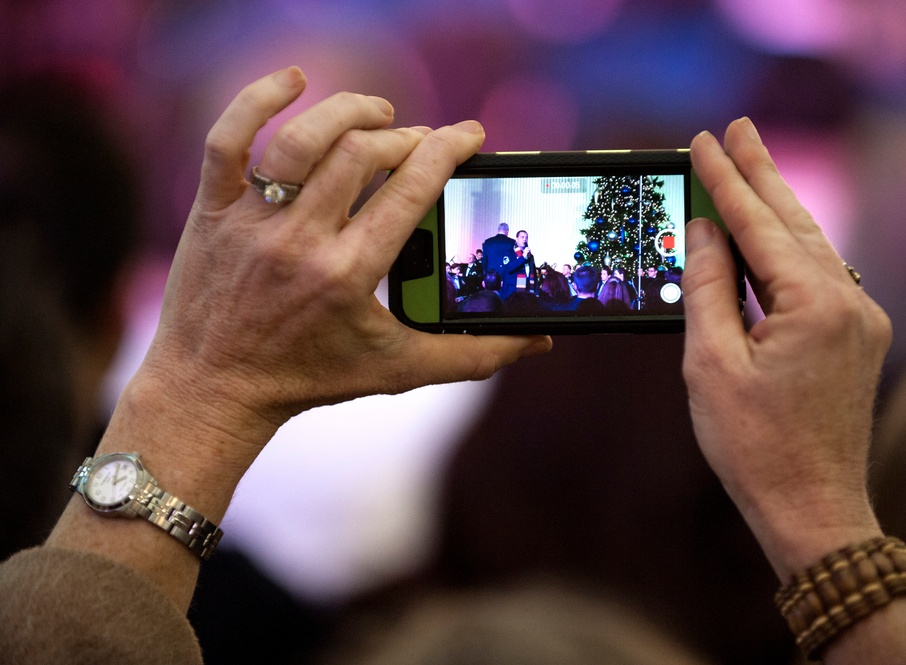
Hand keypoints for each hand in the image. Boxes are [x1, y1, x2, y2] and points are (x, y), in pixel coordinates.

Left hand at [135, 67, 550, 462]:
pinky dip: (256, 99)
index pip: (409, 190)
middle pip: (363, 154)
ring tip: (378, 112)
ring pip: (303, 138)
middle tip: (425, 143)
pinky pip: (227, 137)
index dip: (448, 150)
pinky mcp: (213, 210)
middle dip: (407, 137)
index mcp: (349, 275)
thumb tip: (538, 340)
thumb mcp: (399, 370)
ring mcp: (251, 221)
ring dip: (350, 111)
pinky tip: (294, 80)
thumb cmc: (310, 378)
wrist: (214, 389)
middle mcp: (299, 242)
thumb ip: (474, 354)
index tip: (470, 135)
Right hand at [680, 118, 890, 579]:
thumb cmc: (754, 446)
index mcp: (815, 305)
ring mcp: (860, 319)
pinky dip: (789, 247)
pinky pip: (820, 274)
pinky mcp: (858, 337)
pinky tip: (772, 232)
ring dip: (777, 205)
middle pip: (794, 221)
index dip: (725, 181)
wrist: (812, 507)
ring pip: (811, 245)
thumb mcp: (711, 364)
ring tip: (751, 163)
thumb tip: (704, 231)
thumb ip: (708, 287)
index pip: (759, 225)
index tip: (702, 141)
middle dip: (761, 173)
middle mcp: (850, 301)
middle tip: (737, 128)